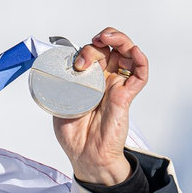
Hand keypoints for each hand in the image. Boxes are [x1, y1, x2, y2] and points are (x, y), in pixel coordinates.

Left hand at [53, 27, 147, 185]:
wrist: (85, 154)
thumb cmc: (74, 133)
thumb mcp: (58, 104)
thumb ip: (58, 87)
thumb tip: (50, 72)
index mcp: (88, 80)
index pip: (93, 53)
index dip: (87, 48)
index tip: (76, 59)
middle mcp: (105, 79)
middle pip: (111, 48)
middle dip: (102, 40)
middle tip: (94, 43)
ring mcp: (117, 85)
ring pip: (128, 55)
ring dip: (121, 41)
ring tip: (109, 38)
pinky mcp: (126, 96)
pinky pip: (140, 75)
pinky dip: (141, 61)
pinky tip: (135, 52)